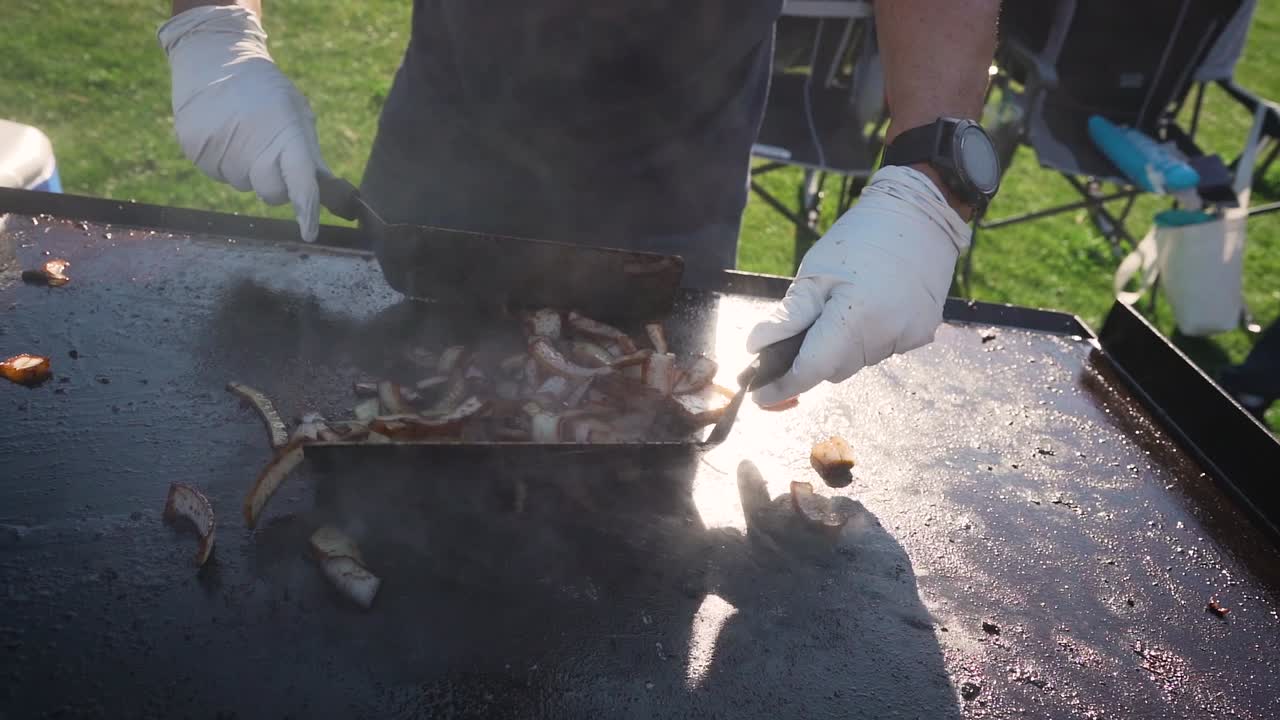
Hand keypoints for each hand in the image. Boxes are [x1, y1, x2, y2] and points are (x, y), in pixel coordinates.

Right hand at [158, 6, 327, 241]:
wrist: (213, 58)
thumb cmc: (265, 90)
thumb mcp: (296, 114)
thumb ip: (310, 156)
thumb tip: (327, 195)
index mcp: (285, 134)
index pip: (300, 182)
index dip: (306, 210)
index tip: (309, 232)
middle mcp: (251, 145)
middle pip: (271, 194)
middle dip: (275, 183)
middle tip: (268, 152)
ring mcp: (220, 149)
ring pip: (242, 184)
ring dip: (246, 168)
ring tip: (241, 132)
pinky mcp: (195, 150)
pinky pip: (217, 174)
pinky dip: (223, 161)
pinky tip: (223, 133)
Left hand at [746, 166, 970, 406]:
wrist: (920, 217)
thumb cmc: (861, 239)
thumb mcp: (816, 273)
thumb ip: (788, 317)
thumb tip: (756, 348)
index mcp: (855, 317)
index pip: (811, 369)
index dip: (783, 385)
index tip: (760, 396)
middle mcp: (885, 335)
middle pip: (834, 370)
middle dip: (815, 358)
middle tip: (806, 328)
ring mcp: (908, 337)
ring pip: (858, 362)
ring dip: (843, 348)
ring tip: (846, 307)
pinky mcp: (922, 334)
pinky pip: (882, 350)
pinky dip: (869, 339)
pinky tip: (872, 307)